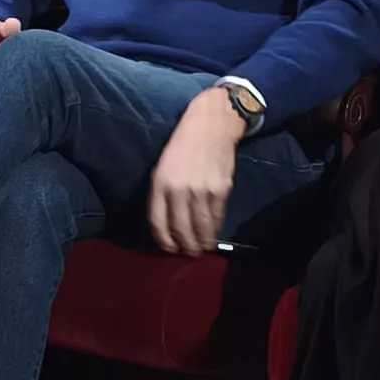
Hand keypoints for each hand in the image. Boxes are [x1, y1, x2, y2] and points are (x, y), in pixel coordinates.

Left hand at [147, 86, 245, 255]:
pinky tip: (212, 232)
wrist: (210, 126)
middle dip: (185, 247)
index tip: (169, 248)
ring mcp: (202, 191)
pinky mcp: (221, 190)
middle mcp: (180, 190)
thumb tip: (167, 223)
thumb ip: (162, 194)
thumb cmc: (182, 146)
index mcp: (160, 183)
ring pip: (201, 227)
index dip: (164, 241)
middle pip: (181, 230)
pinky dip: (214, 229)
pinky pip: (217, 217)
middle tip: (188, 253)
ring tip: (201, 248)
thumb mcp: (162, 167)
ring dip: (201, 243)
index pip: (158, 222)